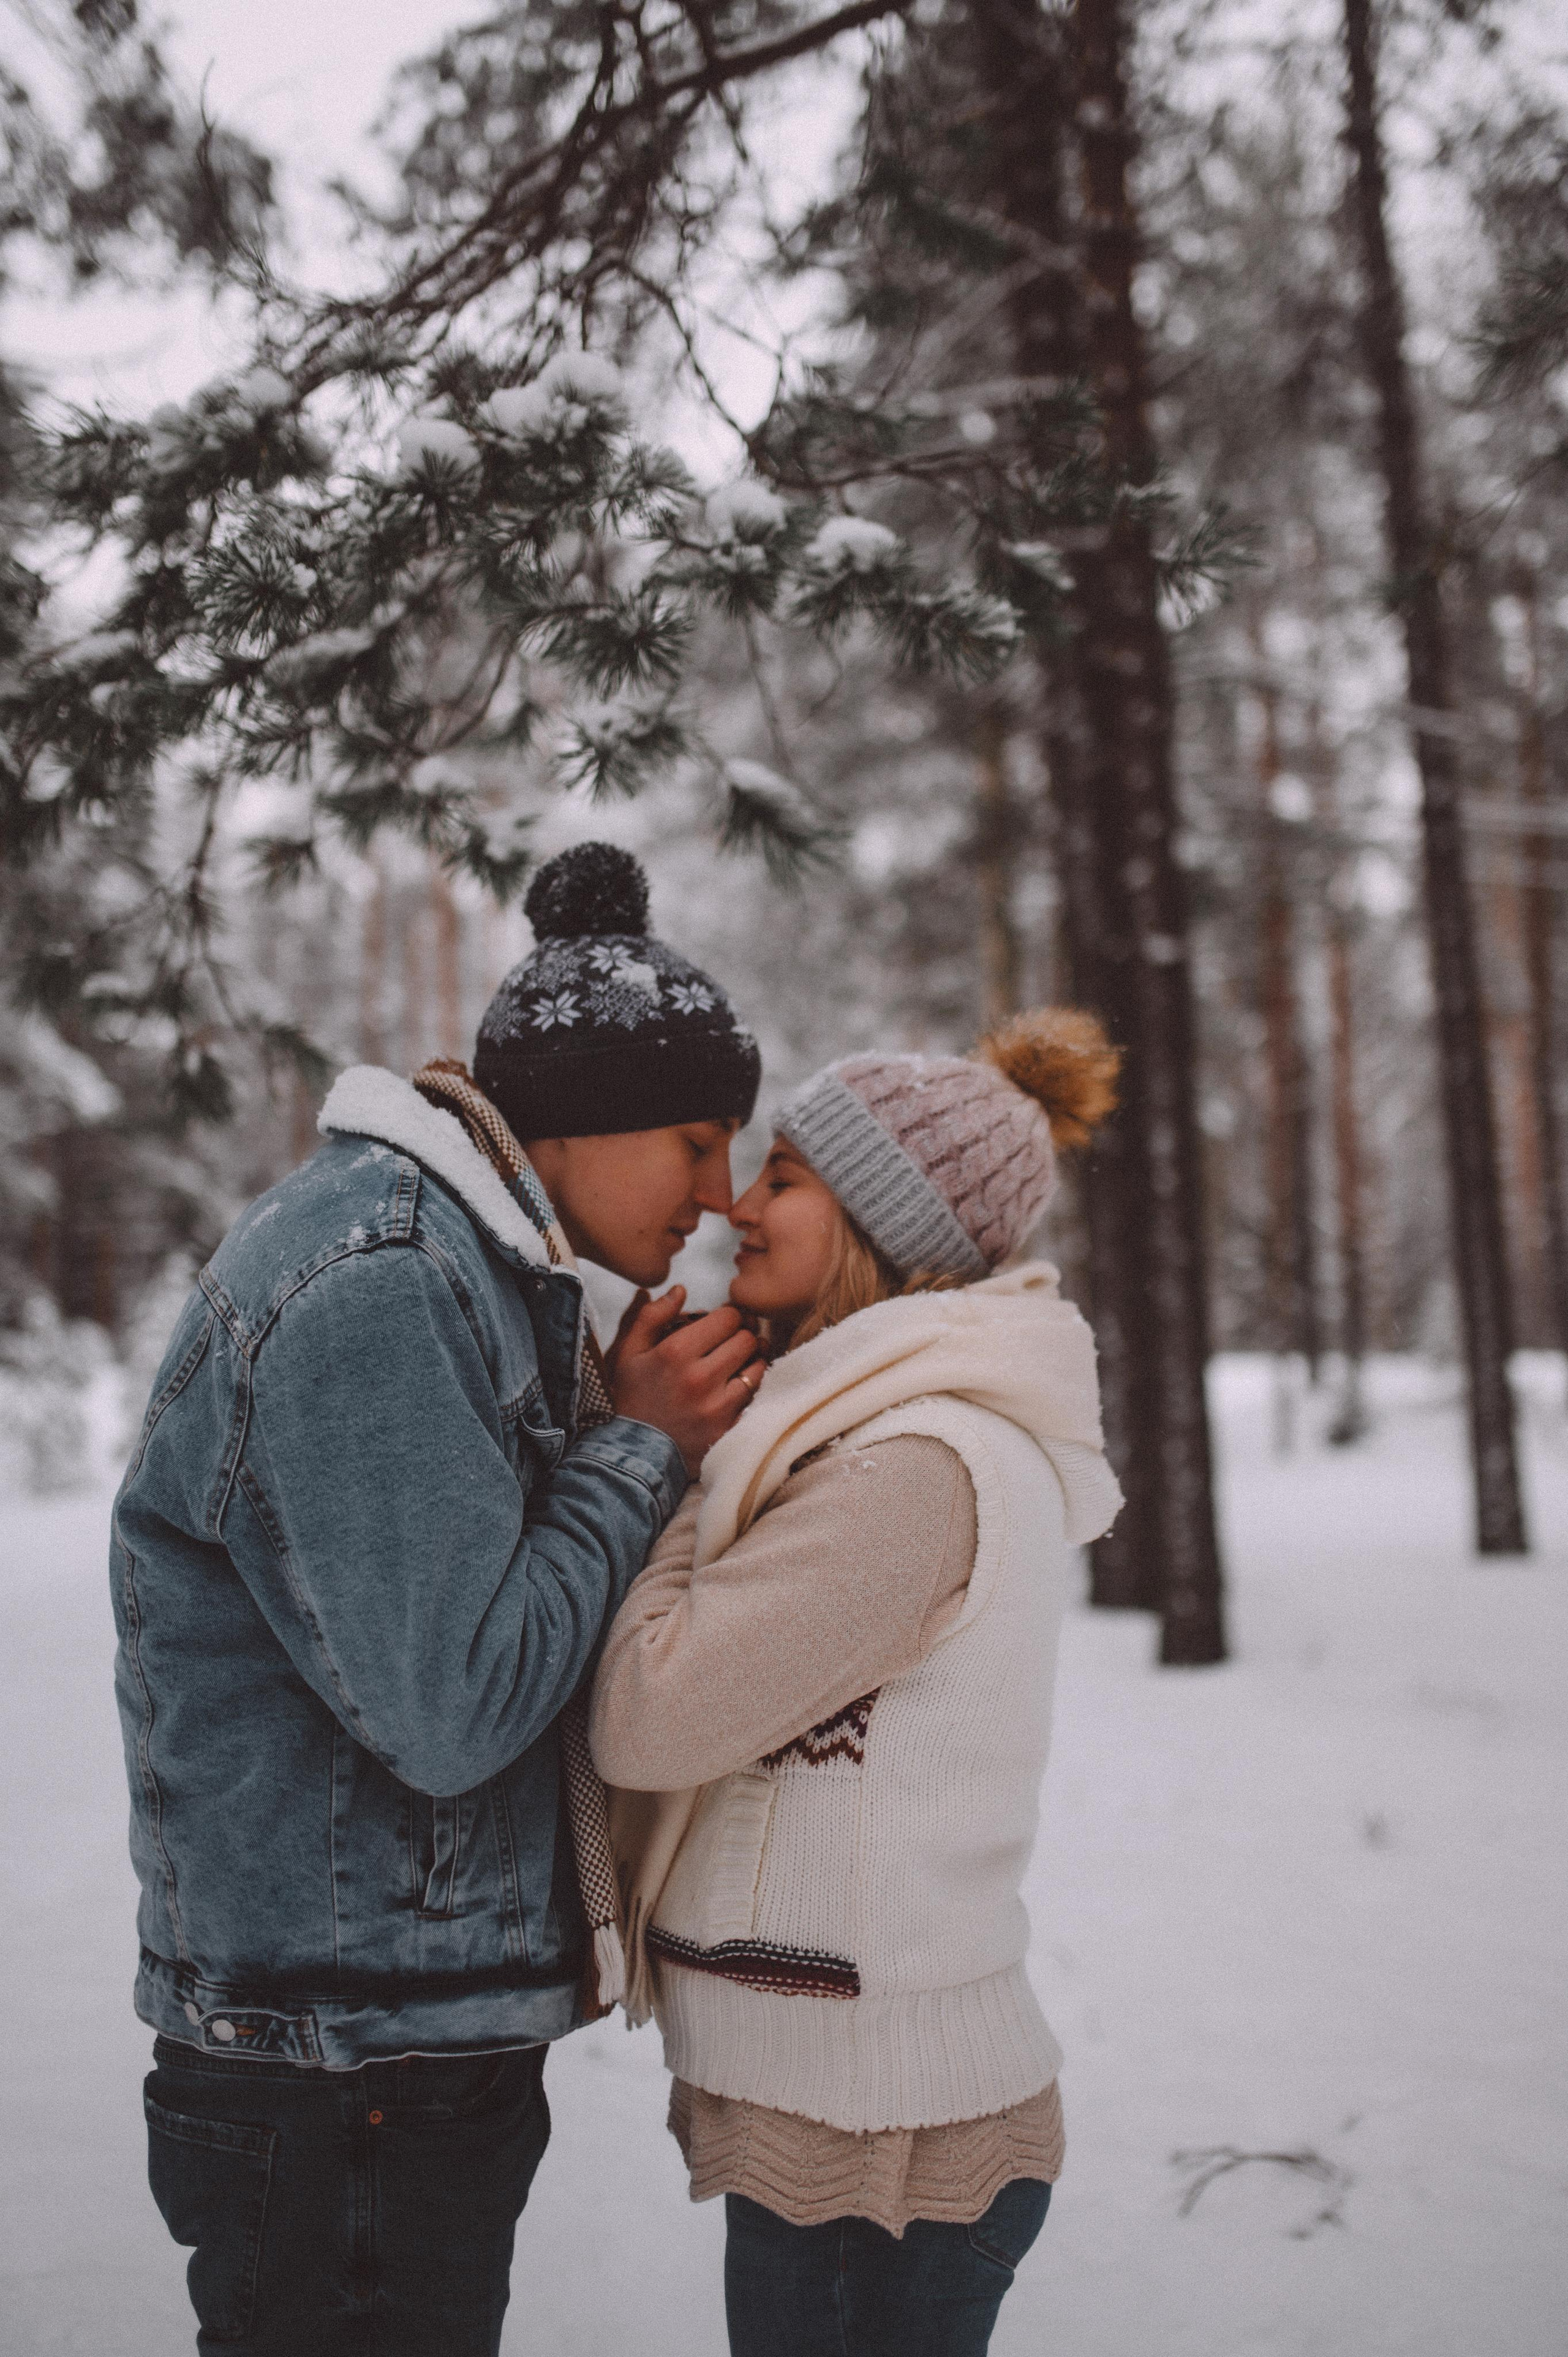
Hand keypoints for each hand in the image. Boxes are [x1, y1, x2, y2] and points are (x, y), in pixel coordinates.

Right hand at [608, 1286, 763, 1473]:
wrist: (636, 1452)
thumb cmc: (632, 1397)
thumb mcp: (629, 1353)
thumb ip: (652, 1316)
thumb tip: (681, 1289)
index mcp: (676, 1352)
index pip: (728, 1318)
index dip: (729, 1316)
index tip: (723, 1323)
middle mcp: (700, 1377)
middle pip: (747, 1338)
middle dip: (742, 1335)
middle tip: (734, 1341)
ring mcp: (717, 1405)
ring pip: (758, 1365)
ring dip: (753, 1360)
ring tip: (740, 1362)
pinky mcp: (729, 1428)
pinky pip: (757, 1397)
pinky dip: (753, 1387)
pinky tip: (741, 1385)